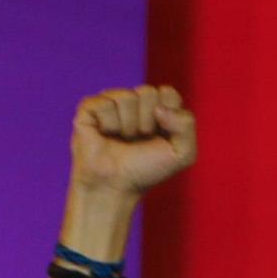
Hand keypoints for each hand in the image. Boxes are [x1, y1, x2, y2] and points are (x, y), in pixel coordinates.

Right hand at [70, 84, 196, 196]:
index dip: (168, 116)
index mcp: (158, 108)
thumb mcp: (182, 153)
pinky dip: (108, 124)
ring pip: (127, 97)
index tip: (161, 135)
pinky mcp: (90, 107)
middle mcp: (135, 102)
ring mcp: (111, 102)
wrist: (116, 185)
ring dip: (128, 126)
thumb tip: (159, 108)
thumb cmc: (147, 170)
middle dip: (147, 122)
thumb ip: (186, 124)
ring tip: (122, 139)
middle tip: (139, 139)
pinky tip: (105, 134)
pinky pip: (105, 103)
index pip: (168, 93)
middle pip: (148, 92)